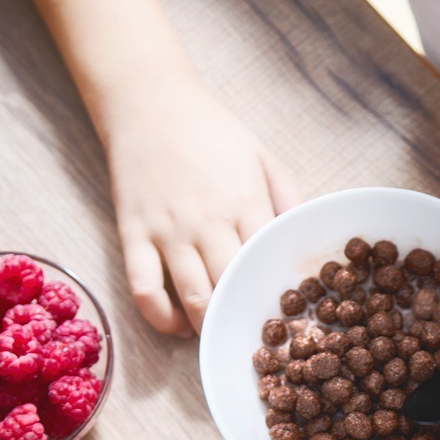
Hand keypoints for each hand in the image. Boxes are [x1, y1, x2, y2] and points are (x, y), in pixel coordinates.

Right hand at [101, 80, 295, 333]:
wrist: (150, 104)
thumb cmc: (212, 134)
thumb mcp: (264, 158)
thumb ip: (290, 201)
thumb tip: (307, 242)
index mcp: (246, 203)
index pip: (269, 264)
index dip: (280, 296)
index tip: (289, 316)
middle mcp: (208, 222)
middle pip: (234, 288)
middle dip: (246, 317)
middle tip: (256, 335)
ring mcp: (167, 231)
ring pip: (193, 298)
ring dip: (209, 325)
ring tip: (220, 332)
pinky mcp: (132, 235)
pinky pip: (143, 290)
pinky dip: (160, 318)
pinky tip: (177, 325)